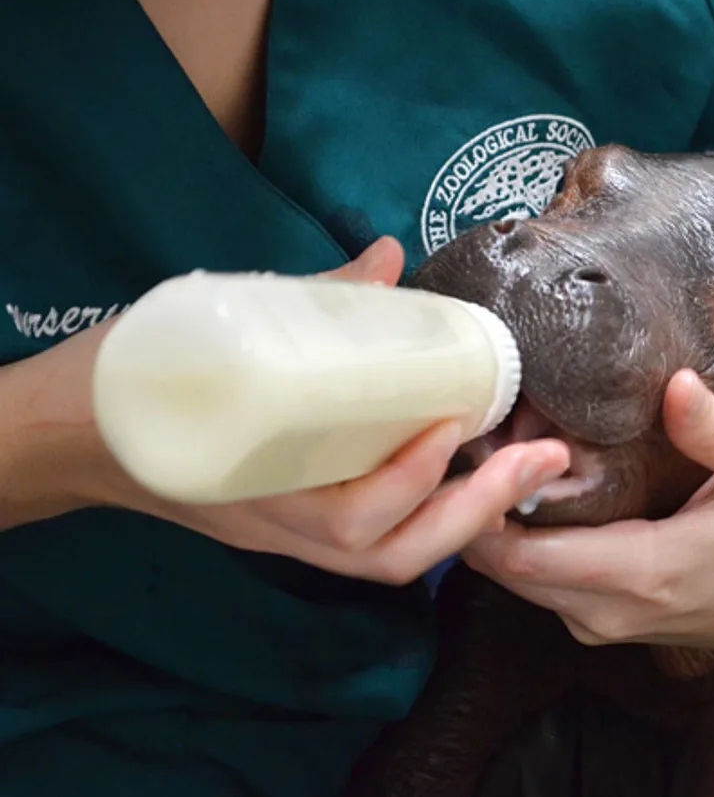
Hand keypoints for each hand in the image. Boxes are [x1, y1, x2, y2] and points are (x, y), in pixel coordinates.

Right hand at [14, 237, 569, 584]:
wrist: (69, 435)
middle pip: (386, 556)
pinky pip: (376, 540)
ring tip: (526, 468)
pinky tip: (469, 472)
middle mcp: (278, 525)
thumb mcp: (206, 330)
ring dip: (466, 520)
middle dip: (474, 512)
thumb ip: (305, 299)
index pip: (345, 514)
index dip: (408, 477)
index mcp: (250, 485)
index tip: (454, 423)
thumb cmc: (129, 381)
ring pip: (388, 559)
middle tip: (543, 458)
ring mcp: (286, 533)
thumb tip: (389, 255)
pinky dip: (432, 513)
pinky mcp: (295, 523)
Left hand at [463, 370, 713, 648]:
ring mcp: (600, 623)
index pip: (525, 556)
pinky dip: (512, 544)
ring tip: (486, 455)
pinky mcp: (599, 621)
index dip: (485, 505)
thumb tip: (677, 384)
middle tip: (465, 439)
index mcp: (644, 573)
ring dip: (488, 525)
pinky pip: (533, 585)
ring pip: (512, 580)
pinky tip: (516, 491)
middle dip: (472, 510)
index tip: (474, 448)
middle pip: (502, 568)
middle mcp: (609, 611)